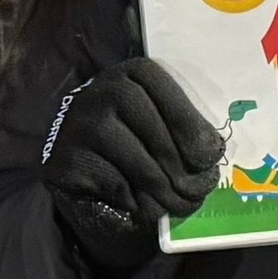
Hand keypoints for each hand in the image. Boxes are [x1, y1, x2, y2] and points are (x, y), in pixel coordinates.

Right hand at [43, 59, 224, 273]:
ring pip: (138, 164)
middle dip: (182, 169)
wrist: (84, 158)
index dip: (191, 127)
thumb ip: (188, 128)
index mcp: (134, 73)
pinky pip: (115, 185)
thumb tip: (211, 155)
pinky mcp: (66, 159)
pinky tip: (142, 204)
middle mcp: (103, 91)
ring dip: (164, 192)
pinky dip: (136, 201)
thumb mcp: (163, 120)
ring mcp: (80, 124)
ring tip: (179, 205)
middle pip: (155, 133)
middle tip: (198, 192)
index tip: (209, 157)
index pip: (166, 93)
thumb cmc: (137, 136)